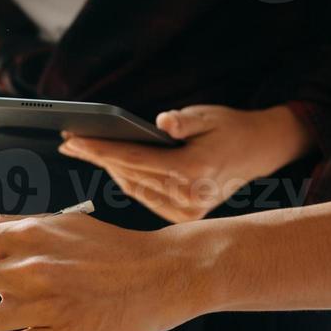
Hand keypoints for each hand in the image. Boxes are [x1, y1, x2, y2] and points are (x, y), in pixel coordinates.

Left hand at [56, 105, 313, 222]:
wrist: (259, 151)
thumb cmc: (230, 128)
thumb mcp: (207, 115)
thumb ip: (182, 121)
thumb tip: (160, 123)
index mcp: (192, 170)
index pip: (133, 161)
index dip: (99, 149)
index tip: (73, 140)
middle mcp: (188, 197)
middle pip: (129, 176)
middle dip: (98, 157)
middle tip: (71, 143)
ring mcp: (187, 211)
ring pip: (135, 189)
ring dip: (110, 170)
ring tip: (86, 151)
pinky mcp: (185, 216)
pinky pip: (146, 197)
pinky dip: (129, 181)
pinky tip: (113, 166)